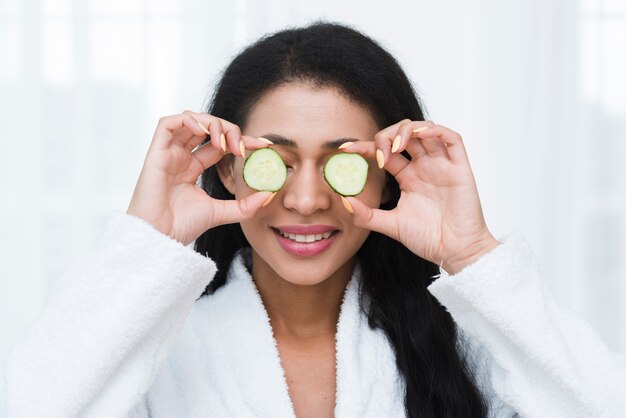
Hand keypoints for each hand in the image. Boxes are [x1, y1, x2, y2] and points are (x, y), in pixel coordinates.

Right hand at [127, 111, 272, 244]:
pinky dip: (189, 119)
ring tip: (225, 143)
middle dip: (229, 130)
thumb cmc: (181, 227)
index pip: (220, 144)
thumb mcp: (221, 213)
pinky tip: (204, 131)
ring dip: (212, 123)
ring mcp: (168, 153)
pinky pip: (168, 122)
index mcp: (192, 167)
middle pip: (207, 128)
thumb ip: (245, 205)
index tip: (263, 145)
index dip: (241, 140)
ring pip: (191, 119)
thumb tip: (270, 194)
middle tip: (243, 147)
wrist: (159, 237)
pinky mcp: (156, 152)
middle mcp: (180, 156)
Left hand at [341, 120, 498, 274]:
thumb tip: (344, 200)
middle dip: (387, 136)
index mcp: (408, 177)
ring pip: (425, 130)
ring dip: (408, 130)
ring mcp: (442, 165)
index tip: (344, 149)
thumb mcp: (391, 225)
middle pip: (404, 134)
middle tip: (379, 152)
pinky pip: (451, 139)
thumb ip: (367, 215)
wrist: (455, 252)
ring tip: (396, 146)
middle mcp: (424, 166)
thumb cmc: (428, 239)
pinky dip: (436, 130)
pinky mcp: (460, 167)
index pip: (385, 152)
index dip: (365, 146)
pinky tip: (421, 134)